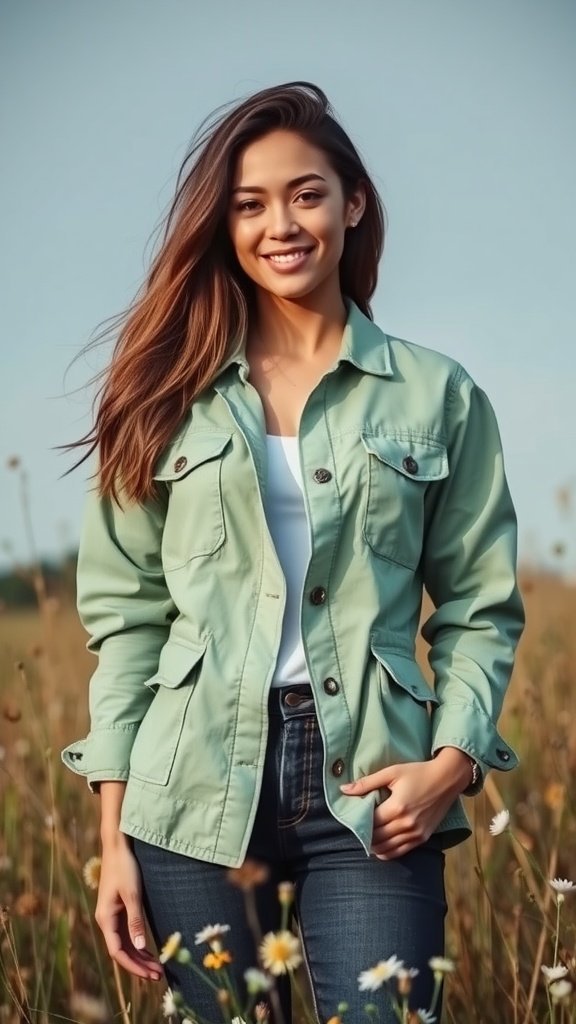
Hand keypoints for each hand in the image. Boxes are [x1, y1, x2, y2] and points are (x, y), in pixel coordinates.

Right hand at [95, 837, 162, 980]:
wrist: (117, 846)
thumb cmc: (125, 867)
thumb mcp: (133, 894)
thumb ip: (136, 921)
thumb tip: (140, 948)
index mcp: (106, 919)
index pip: (118, 952)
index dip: (134, 966)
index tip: (151, 975)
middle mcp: (106, 920)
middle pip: (122, 951)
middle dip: (139, 965)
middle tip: (159, 976)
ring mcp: (111, 916)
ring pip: (125, 944)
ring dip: (140, 957)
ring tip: (157, 968)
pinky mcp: (118, 909)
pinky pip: (126, 934)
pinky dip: (137, 945)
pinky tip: (149, 951)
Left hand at [340, 749, 470, 859]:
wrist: (447, 778)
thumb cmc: (418, 772)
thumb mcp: (391, 772)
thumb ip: (366, 783)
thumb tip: (343, 789)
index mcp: (397, 807)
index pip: (371, 823)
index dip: (359, 823)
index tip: (352, 820)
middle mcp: (406, 824)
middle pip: (377, 838)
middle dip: (364, 836)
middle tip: (356, 831)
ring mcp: (416, 833)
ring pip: (388, 849)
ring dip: (374, 847)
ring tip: (365, 840)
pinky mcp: (423, 837)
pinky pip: (401, 851)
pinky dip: (388, 852)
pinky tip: (379, 848)